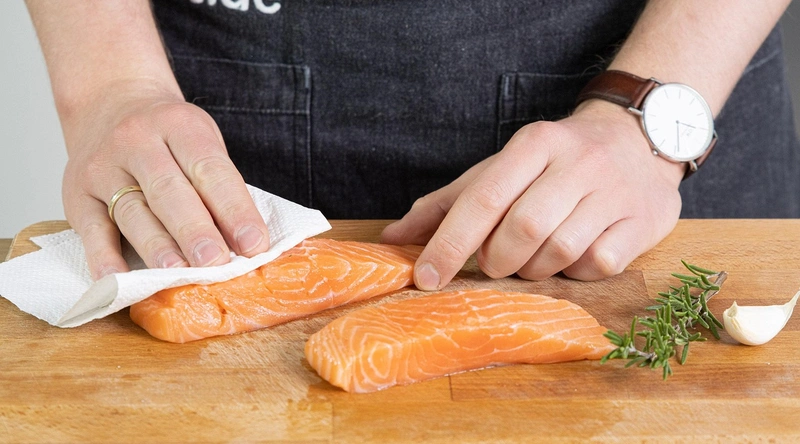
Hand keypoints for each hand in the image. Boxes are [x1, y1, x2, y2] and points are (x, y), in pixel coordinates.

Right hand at [62, 80, 270, 279]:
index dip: (235, 209)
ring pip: (133, 212)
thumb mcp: (200, 143)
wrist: (110, 105)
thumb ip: (218, 187)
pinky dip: (104, 258)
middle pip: (169, 191)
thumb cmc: (169, 138)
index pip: (211, 170)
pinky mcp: (77, 194)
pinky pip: (92, 230)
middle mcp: (137, 141)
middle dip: (195, 231)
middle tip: (216, 263)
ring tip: (178, 273)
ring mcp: (103, 167)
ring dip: (157, 247)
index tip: (254, 244)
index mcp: (180, 125)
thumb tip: (246, 243)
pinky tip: (119, 280)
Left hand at [381, 100, 684, 288]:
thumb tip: (391, 240)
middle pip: (522, 229)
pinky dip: (576, 272)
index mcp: (534, 143)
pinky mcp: (643, 220)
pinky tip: (574, 255)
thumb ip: (446, 204)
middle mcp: (577, 162)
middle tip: (494, 262)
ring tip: (534, 256)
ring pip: (560, 251)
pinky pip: (598, 265)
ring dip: (535, 268)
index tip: (425, 277)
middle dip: (497, 259)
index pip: (483, 198)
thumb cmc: (552, 164)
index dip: (450, 243)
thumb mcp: (498, 171)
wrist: (636, 141)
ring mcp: (614, 191)